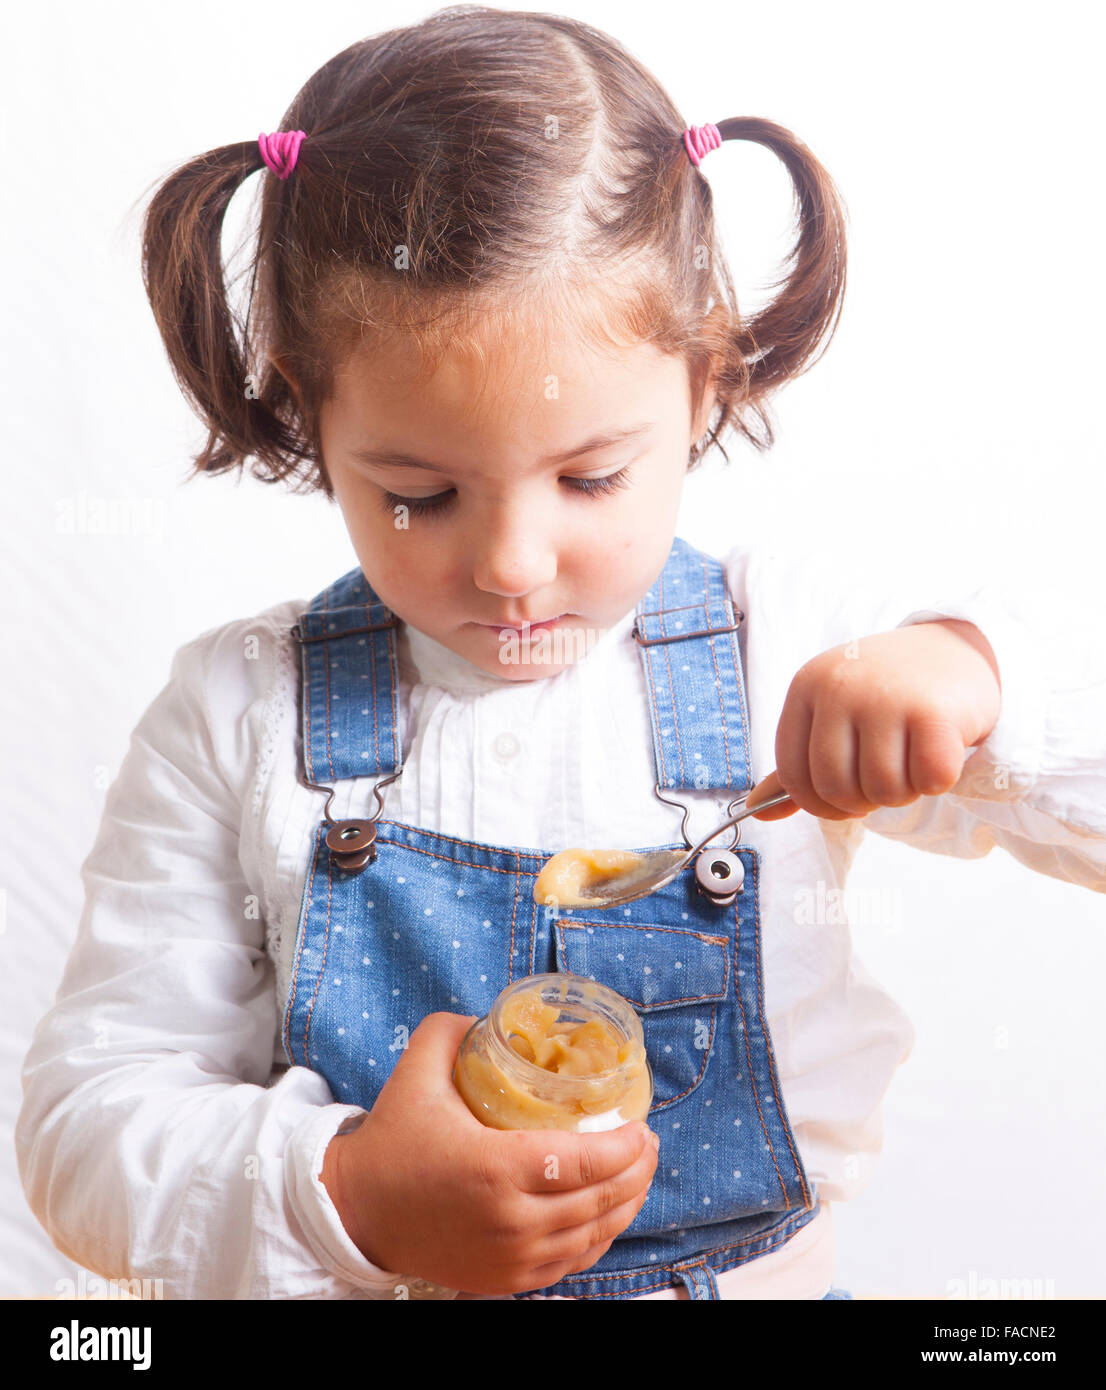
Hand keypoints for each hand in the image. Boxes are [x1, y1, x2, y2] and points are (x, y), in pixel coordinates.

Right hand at [320, 1012, 659, 1295]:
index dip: (624, 1147)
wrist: (358, 1212)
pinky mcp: (506, 1281)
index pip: (584, 1163)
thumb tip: (496, 1013)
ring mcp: (511, 1258)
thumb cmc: (393, 1140)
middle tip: (648, 1141)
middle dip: (637, 1171)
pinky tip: (608, 1211)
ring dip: (626, 1203)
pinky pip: (571, 1262)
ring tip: (638, 1172)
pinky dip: (599, 1237)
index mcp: (494, 1168)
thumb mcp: (417, 1069)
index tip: (640, 1124)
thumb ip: (456, 1029)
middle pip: (599, 1201)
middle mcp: (509, 1221)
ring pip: (593, 1236)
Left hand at [743, 619, 1000, 820]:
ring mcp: (886, 697)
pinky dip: (938, 781)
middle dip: (863, 802)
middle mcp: (840, 688)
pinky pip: (929, 780)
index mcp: (806, 687)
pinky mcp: (934, 712)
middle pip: (836, 788)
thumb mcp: (834, 714)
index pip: (793, 775)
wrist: (958, 648)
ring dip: (903, 792)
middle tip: (885, 780)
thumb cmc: (890, 691)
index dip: (819, 804)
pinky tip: (939, 752)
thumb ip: (799, 762)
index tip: (844, 801)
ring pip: (883, 790)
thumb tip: (757, 809)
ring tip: (912, 759)